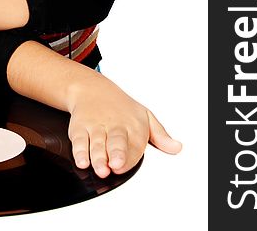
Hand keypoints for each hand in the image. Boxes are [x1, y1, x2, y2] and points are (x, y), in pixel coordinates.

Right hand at [67, 75, 181, 177]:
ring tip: (100, 168)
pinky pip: (79, 140)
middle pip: (116, 141)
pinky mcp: (80, 127)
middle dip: (116, 153)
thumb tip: (176, 147)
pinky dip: (80, 151)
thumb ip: (160, 135)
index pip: (135, 145)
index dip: (129, 158)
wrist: (91, 88)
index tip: (124, 166)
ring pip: (97, 143)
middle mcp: (114, 125)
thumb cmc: (121, 107)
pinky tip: (82, 160)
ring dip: (98, 157)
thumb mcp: (145, 116)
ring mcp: (96, 126)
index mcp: (133, 125)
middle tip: (116, 164)